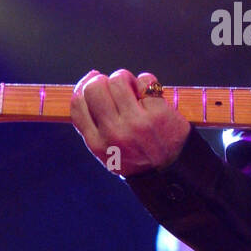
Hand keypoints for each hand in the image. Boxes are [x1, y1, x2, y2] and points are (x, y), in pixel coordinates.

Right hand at [70, 69, 190, 176]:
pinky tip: (149, 93)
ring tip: (133, 89)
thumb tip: (83, 86)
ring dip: (125, 78)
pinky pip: (144, 80)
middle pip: (94, 87)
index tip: (91, 79)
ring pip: (118, 79)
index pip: (78, 104)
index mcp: (97, 144)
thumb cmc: (137, 157)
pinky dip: (146, 81)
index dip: (81, 85)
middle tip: (115, 87)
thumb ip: (92, 127)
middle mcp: (114, 133)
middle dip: (103, 80)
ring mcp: (136, 123)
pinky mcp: (158, 114)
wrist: (172, 172)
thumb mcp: (106, 153)